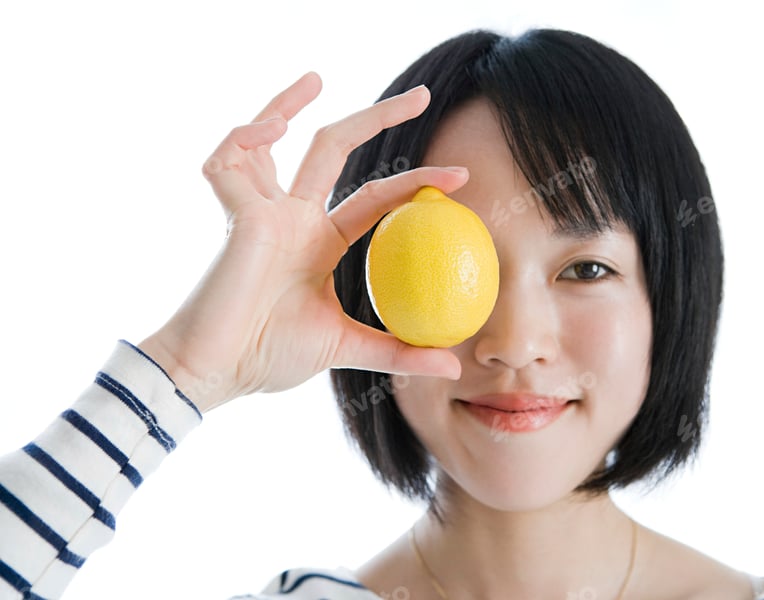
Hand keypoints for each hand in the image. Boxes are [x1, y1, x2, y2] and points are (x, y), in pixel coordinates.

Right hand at [139, 72, 465, 411]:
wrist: (213, 373)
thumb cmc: (268, 357)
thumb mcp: (346, 349)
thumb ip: (398, 353)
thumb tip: (455, 369)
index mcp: (319, 242)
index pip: (375, 198)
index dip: (416, 182)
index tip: (462, 176)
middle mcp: (292, 217)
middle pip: (334, 148)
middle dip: (378, 116)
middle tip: (424, 94)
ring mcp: (260, 211)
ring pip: (272, 139)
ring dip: (286, 103)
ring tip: (317, 79)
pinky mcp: (233, 215)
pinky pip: (229, 162)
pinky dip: (247, 138)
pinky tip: (275, 132)